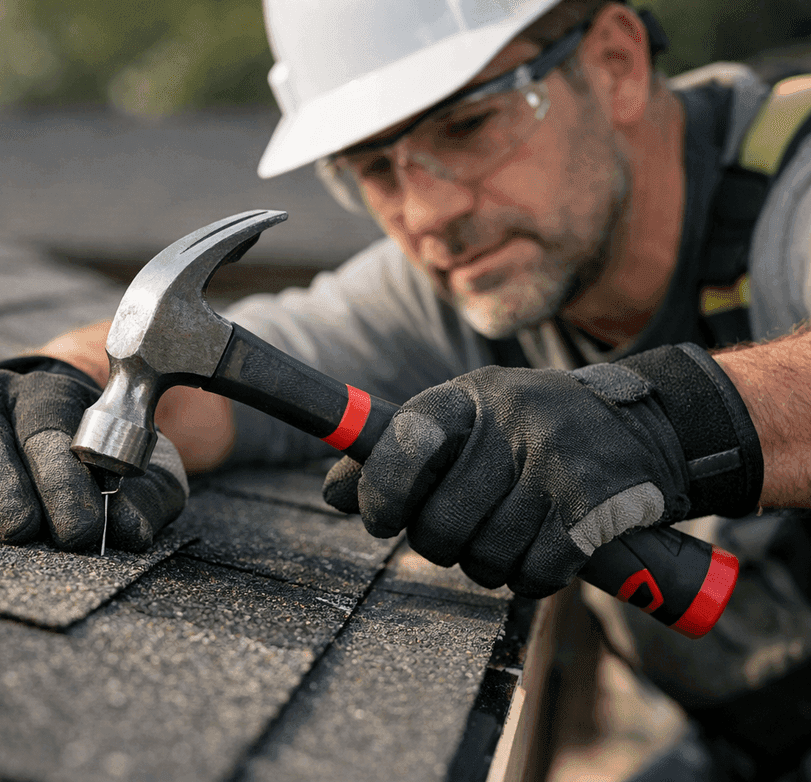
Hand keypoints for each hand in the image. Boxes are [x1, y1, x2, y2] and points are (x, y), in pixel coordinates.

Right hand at [0, 357, 187, 550]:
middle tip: (25, 531)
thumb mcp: (136, 476)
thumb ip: (139, 500)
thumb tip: (131, 533)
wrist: (50, 432)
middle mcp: (4, 395)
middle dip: (9, 486)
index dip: (64, 480)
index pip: (53, 429)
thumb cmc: (101, 463)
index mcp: (56, 394)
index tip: (82, 530)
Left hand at [323, 344, 762, 596]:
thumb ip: (396, 453)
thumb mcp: (464, 423)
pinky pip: (536, 575)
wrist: (644, 425)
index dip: (379, 492)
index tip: (382, 518)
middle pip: (439, 526)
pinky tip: (545, 549)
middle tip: (460, 533)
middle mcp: (513, 419)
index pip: (401, 442)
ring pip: (486, 559)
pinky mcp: (598, 504)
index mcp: (469, 398)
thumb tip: (332, 493)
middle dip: (441, 544)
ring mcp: (558, 459)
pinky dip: (533, 578)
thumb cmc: (528, 433)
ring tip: (507, 535)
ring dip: (489, 565)